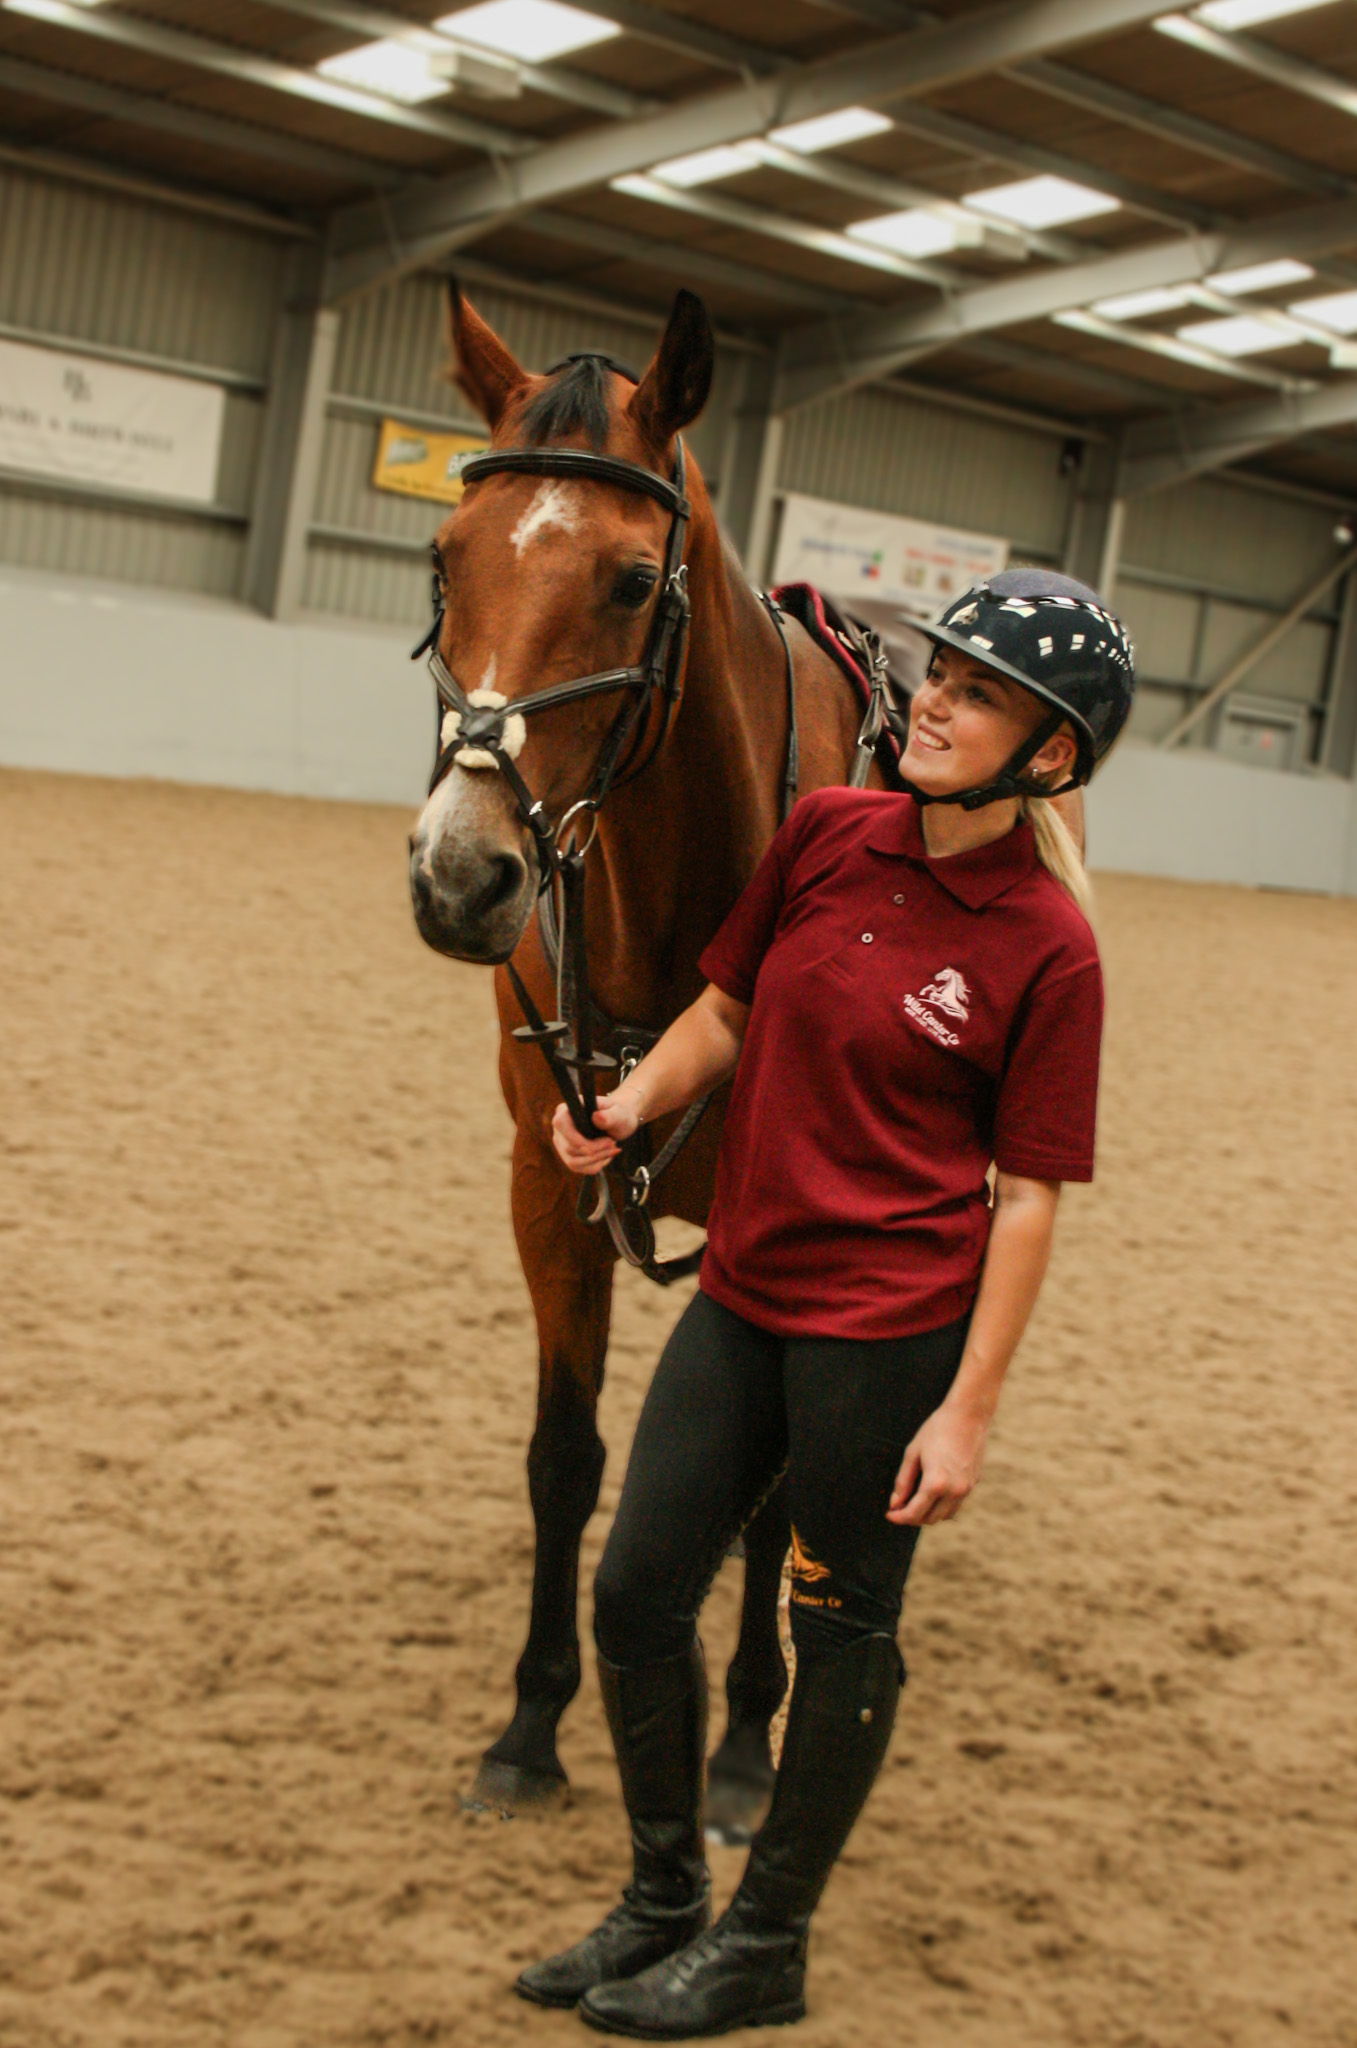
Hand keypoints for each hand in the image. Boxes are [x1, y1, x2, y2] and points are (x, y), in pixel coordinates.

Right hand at [550, 1084, 644, 1175]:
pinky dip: (595, 1165)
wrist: (619, 1121)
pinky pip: (578, 1168)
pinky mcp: (568, 1156)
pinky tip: (606, 1156)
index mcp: (566, 1110)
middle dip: (595, 1151)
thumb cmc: (618, 1113)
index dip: (581, 1139)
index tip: (608, 1141)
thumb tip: (596, 1117)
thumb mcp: (619, 1113)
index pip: (561, 1125)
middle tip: (614, 1143)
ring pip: (572, 1162)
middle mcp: (559, 1128)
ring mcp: (561, 1143)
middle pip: (569, 1148)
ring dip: (596, 1159)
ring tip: (612, 1150)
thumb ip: (609, 1116)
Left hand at [886, 1401, 988, 1526]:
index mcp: (936, 1483)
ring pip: (945, 1515)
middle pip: (930, 1519)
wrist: (968, 1415)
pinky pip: (956, 1504)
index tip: (889, 1514)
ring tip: (916, 1501)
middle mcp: (954, 1491)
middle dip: (913, 1517)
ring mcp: (966, 1489)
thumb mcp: (913, 1452)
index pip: (914, 1513)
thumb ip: (903, 1481)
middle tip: (900, 1507)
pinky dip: (943, 1505)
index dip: (899, 1517)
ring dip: (929, 1514)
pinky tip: (933, 1493)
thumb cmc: (937, 1429)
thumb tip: (895, 1503)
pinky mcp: (974, 1483)